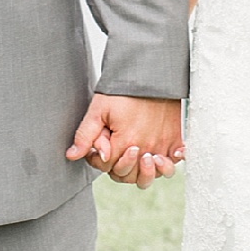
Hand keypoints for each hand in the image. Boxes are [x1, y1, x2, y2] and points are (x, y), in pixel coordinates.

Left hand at [67, 94, 183, 185]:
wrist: (151, 74)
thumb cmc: (124, 90)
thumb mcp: (98, 110)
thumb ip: (85, 135)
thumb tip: (72, 155)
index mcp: (126, 142)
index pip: (108, 167)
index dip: (99, 159)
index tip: (100, 146)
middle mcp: (146, 147)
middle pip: (130, 176)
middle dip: (119, 167)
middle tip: (119, 151)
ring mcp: (163, 145)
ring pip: (153, 175)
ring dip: (145, 172)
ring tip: (142, 159)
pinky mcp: (176, 139)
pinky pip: (177, 161)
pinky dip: (172, 162)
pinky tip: (164, 157)